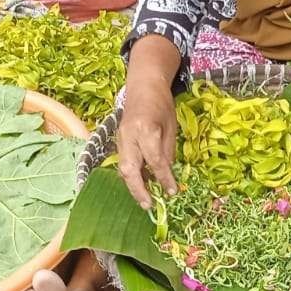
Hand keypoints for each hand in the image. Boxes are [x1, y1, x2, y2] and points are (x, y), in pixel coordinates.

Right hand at [116, 74, 178, 209]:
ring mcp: (120, 138)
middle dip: (138, 190)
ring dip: (133, 185)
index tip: (172, 192)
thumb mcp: (171, 126)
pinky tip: (141, 183)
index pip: (155, 161)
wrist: (143, 85)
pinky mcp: (118, 140)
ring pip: (123, 168)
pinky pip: (124, 162)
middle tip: (148, 205)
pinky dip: (132, 174)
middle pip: (129, 169)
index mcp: (146, 129)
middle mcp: (129, 135)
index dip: (164, 179)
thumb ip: (167, 151)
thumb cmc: (162, 103)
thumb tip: (166, 174)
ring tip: (145, 199)